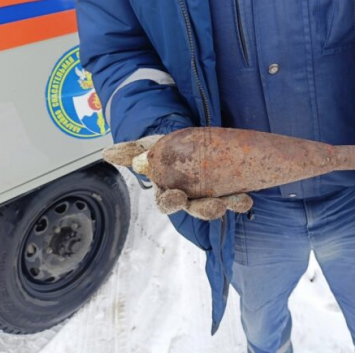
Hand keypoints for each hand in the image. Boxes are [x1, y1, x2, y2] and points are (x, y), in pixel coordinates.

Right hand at [103, 135, 252, 219]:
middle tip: (216, 205)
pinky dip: (241, 200)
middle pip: (196, 209)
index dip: (171, 202)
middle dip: (205, 209)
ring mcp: (209, 196)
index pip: (167, 203)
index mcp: (169, 191)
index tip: (176, 196)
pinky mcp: (226, 190)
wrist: (190, 143)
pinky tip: (247, 196)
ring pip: (217, 206)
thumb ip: (132, 151)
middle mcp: (189, 198)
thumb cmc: (167, 150)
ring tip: (237, 200)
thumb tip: (106, 152)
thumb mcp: (152, 146)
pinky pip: (235, 199)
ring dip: (227, 205)